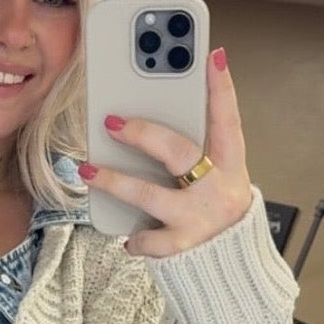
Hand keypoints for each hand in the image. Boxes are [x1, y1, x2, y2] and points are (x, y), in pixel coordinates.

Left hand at [78, 47, 252, 258]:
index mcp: (231, 166)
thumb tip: (147, 125)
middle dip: (143, 134)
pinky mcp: (183, 246)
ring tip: (89, 170)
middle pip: (178, 152)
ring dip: (116, 182)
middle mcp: (219, 190)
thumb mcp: (217, 178)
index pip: (228, 121)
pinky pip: (149, 237)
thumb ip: (196, 153)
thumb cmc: (215, 212)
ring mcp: (200, 218)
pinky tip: (128, 236)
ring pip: (150, 195)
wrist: (234, 267)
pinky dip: (136, 237)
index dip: (222, 89)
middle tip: (111, 122)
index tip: (212, 56)